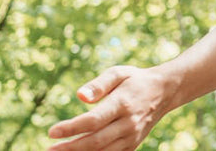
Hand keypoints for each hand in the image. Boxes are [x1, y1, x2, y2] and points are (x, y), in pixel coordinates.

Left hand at [48, 65, 177, 150]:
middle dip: (71, 147)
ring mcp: (132, 136)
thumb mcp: (118, 73)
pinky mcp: (133, 145)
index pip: (93, 120)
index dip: (72, 128)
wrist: (164, 92)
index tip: (52, 132)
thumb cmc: (134, 80)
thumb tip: (79, 96)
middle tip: (51, 149)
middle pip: (96, 140)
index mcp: (123, 103)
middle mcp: (129, 123)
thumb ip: (98, 84)